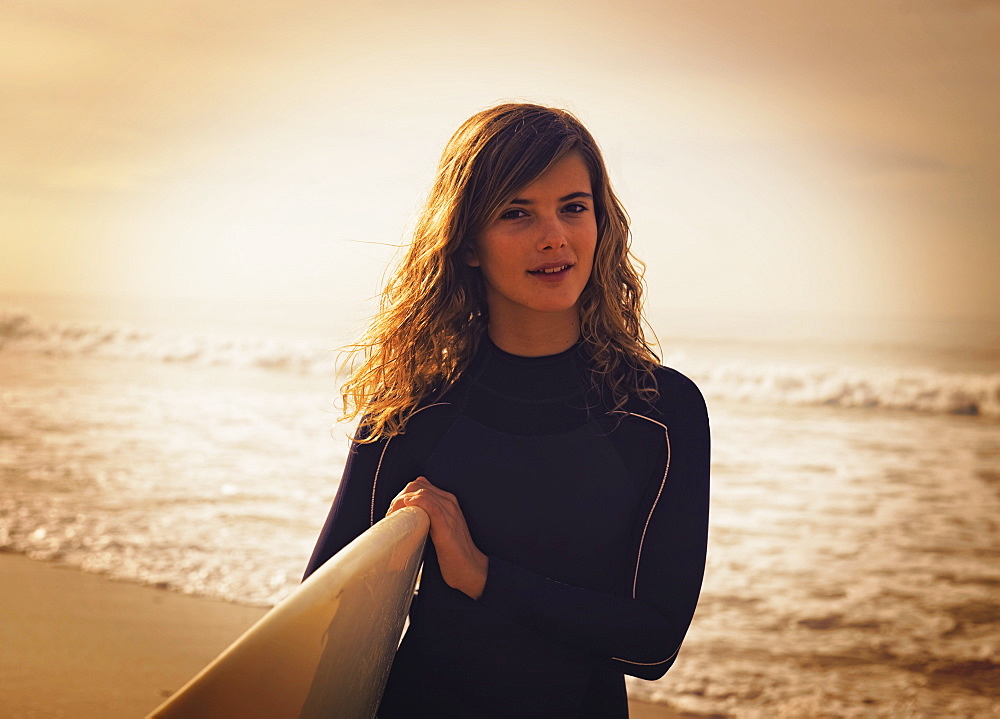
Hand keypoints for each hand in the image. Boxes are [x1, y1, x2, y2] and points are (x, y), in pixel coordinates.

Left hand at [387, 477, 487, 599]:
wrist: (471, 569)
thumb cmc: (454, 554)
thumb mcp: (440, 530)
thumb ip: (428, 519)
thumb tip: (408, 518)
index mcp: (448, 502)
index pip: (421, 485)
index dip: (403, 493)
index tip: (394, 509)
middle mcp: (450, 503)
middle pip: (418, 486)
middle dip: (399, 496)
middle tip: (391, 514)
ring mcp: (449, 512)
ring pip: (421, 492)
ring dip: (401, 501)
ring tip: (393, 515)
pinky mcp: (446, 525)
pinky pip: (429, 505)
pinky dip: (415, 503)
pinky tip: (405, 511)